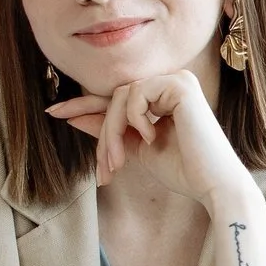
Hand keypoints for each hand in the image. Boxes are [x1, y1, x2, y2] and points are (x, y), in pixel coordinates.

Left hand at [46, 69, 247, 203]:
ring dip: (112, 133)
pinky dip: (134, 119)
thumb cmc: (181, 170)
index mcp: (162, 96)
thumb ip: (110, 131)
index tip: (54, 112)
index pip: (115, 98)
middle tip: (103, 167)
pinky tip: (151, 136)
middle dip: (102, 134)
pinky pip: (134, 95)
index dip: (83, 105)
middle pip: (113, 99)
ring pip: (118, 98)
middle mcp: (170, 83)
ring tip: (120, 162)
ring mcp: (176, 80)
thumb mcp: (135, 148)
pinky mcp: (180, 84)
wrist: (211, 185)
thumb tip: (74, 117)